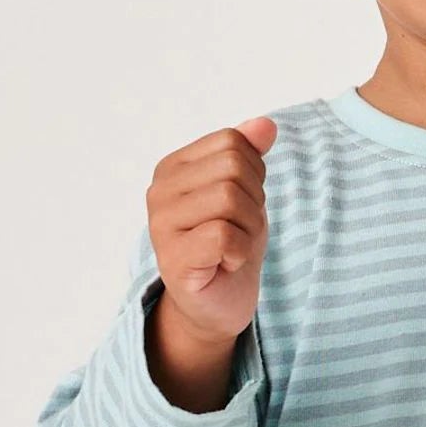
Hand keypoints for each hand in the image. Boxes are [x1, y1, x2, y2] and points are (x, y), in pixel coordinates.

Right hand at [145, 115, 277, 346]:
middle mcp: (159, 190)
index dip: (254, 173)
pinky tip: (225, 263)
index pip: (232, 142)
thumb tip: (266, 124)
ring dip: (248, 227)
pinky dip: (239, 251)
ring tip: (232, 247)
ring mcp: (160, 224)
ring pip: (229, 198)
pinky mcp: (173, 258)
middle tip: (238, 230)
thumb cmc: (230, 244)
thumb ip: (250, 154)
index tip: (241, 204)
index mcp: (173, 167)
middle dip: (253, 201)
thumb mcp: (246, 192)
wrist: (219, 301)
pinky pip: (224, 236)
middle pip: (233, 167)